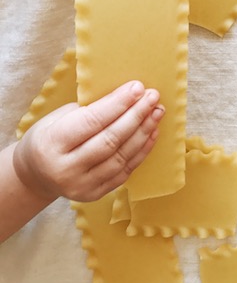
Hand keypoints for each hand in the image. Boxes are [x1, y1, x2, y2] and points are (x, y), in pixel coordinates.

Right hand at [12, 80, 163, 202]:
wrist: (35, 175)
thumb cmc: (49, 137)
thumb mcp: (58, 118)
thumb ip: (87, 110)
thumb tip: (124, 96)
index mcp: (52, 143)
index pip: (92, 121)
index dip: (118, 103)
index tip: (138, 87)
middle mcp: (66, 168)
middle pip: (110, 140)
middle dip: (136, 116)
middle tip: (153, 97)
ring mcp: (81, 186)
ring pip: (121, 158)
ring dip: (143, 132)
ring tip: (157, 112)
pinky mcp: (94, 195)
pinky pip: (124, 172)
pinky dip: (141, 151)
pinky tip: (151, 133)